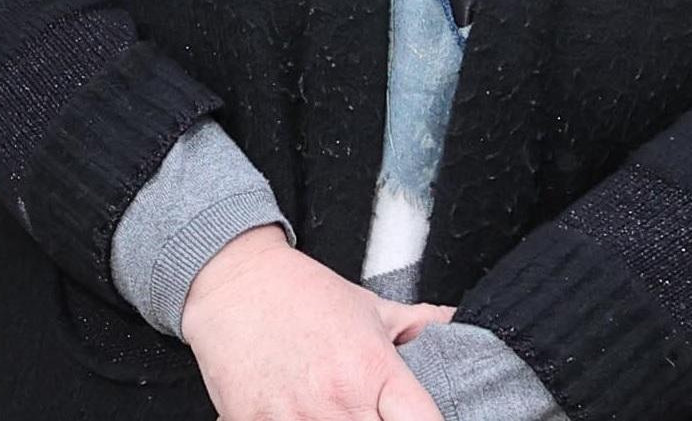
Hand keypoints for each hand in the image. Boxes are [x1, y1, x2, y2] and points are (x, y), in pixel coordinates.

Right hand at [177, 228, 450, 420]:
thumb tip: (456, 325)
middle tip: (373, 414)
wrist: (234, 283)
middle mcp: (338, 398)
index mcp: (373, 368)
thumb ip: (417, 323)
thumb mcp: (368, 305)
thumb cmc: (302, 294)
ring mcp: (295, 418)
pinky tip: (303, 416)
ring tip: (335, 412)